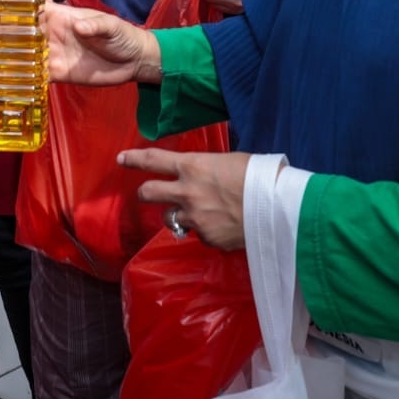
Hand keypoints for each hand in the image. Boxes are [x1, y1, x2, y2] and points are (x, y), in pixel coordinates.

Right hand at [0, 0, 159, 85]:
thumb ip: (95, 26)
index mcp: (61, 16)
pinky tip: (1, 82)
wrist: (133, 61)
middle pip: (20, 32)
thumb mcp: (110, 26)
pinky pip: (35, 77)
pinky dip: (19, 79)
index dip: (13, 2)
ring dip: (2, 58)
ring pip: (22, 55)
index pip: (32, 7)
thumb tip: (77, 26)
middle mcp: (51, 34)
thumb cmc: (121, 35)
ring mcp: (53, 55)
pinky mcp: (58, 75)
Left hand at [121, 148, 252, 250]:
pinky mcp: (206, 239)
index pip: (153, 160)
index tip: (121, 159)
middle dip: (144, 192)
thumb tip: (203, 174)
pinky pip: (198, 233)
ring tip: (198, 211)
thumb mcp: (229, 162)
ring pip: (169, 217)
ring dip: (177, 214)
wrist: (277, 207)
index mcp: (193, 166)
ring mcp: (194, 218)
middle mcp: (186, 192)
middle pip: (148, 192)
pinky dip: (205, 229)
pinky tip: (224, 225)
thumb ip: (208, 169)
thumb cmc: (259, 175)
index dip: (134, 159)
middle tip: (147, 192)